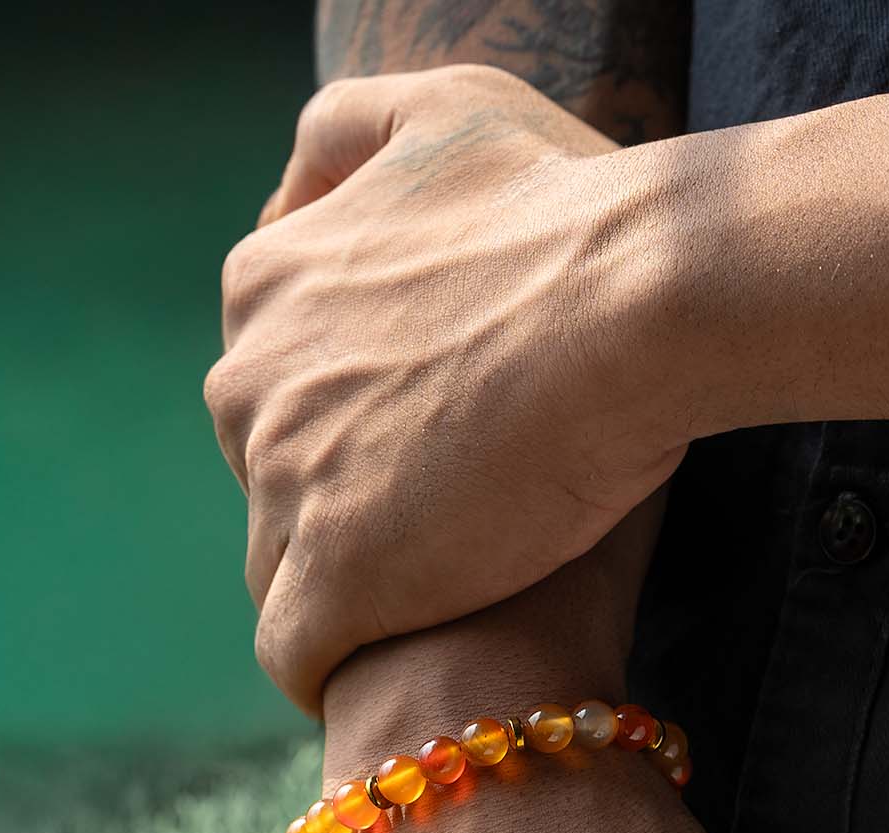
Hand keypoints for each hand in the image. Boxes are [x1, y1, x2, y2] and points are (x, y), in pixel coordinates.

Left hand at [205, 66, 686, 712]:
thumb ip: (348, 135)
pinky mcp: (337, 582)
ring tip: (431, 599)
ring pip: (279, 568)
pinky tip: (384, 665)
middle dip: (338, 503)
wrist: (639, 301)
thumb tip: (290, 195)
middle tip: (444, 518)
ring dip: (343, 585)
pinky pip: (295, 654)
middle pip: (268, 478)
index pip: (272, 385)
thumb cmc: (568, 206)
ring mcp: (285, 489)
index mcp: (266, 287)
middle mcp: (249, 386)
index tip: (422, 445)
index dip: (347, 425)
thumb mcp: (444, 109)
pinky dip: (329, 667)